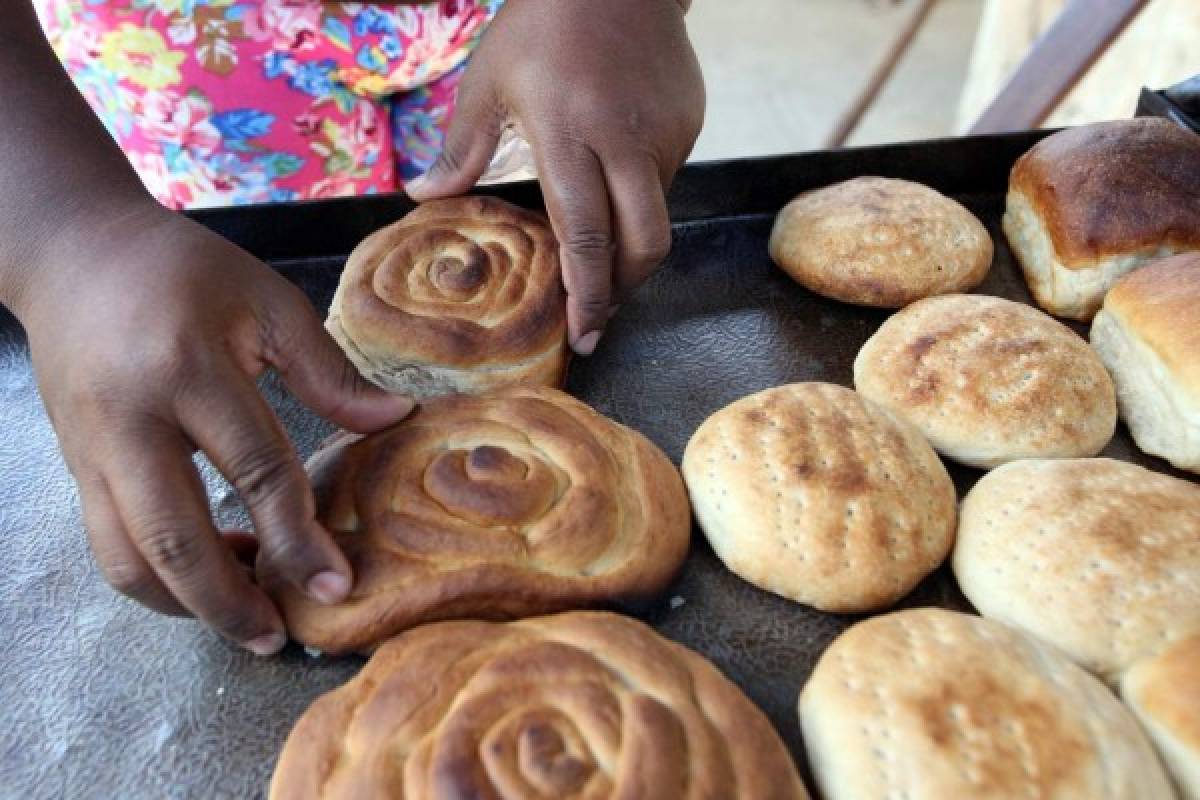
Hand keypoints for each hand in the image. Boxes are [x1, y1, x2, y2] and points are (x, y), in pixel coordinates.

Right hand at [19, 204, 412, 654]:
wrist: (74, 253)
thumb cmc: (184, 269)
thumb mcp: (267, 301)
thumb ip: (329, 370)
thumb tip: (397, 419)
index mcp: (189, 368)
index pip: (255, 471)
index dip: (300, 537)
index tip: (337, 585)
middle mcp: (130, 419)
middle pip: (175, 538)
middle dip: (230, 603)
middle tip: (277, 639)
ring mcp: (93, 449)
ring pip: (127, 557)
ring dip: (187, 603)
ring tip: (246, 618)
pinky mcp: (77, 465)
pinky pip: (109, 543)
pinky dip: (157, 577)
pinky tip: (208, 573)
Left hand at [406, 0, 704, 353]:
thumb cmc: (540, 24)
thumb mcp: (488, 79)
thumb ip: (462, 146)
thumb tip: (424, 198)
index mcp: (569, 133)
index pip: (585, 237)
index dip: (586, 296)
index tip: (582, 335)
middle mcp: (625, 141)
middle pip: (641, 245)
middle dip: (622, 290)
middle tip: (597, 315)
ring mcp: (666, 133)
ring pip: (657, 216)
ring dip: (630, 245)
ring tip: (600, 253)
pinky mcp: (689, 122)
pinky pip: (667, 179)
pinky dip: (642, 198)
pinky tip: (616, 182)